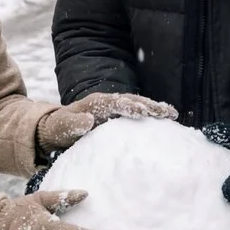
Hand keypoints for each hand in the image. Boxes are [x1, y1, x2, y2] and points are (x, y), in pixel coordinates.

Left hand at [37, 93, 177, 154]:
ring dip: (154, 108)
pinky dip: (150, 115)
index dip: (130, 107)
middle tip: (168, 112)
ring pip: (137, 104)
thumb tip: (88, 119)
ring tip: (173, 114)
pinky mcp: (117, 117)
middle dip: (150, 105)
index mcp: (95, 103)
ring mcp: (113, 108)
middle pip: (132, 100)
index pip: (116, 103)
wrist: (56, 128)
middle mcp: (107, 102)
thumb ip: (73, 124)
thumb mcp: (62, 127)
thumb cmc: (59, 129)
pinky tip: (164, 123)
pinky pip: (136, 114)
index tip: (144, 113)